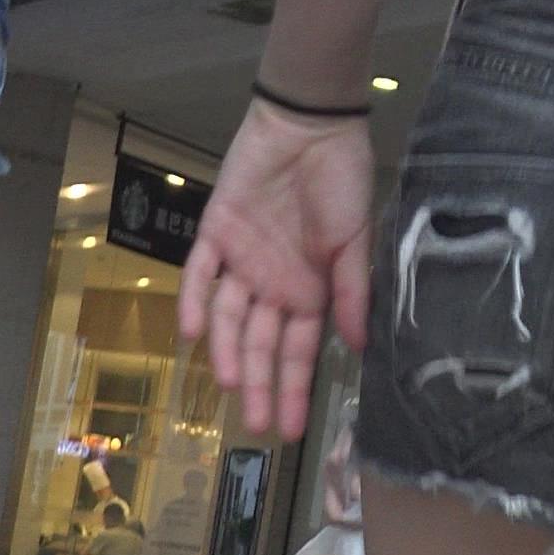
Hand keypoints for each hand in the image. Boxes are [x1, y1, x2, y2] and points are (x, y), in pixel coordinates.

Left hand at [180, 101, 374, 440]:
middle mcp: (273, 284)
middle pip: (261, 345)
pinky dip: (195, 300)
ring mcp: (242, 261)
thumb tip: (361, 345)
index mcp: (310, 290)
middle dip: (259, 385)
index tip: (289, 430)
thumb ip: (351, 291)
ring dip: (228, 350)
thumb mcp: (355, 239)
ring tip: (230, 384)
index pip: (298, 352)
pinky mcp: (215, 232)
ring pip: (230, 318)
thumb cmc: (341, 180)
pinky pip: (200, 273)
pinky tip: (193, 332)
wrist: (310, 125)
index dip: (293, 390)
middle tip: (255, 426)